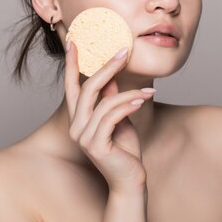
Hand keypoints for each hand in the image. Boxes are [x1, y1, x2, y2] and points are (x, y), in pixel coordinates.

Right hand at [64, 40, 154, 192]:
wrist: (130, 180)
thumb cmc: (125, 150)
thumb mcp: (119, 118)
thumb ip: (112, 98)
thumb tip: (111, 76)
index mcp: (78, 118)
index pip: (71, 86)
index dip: (71, 64)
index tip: (72, 42)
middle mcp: (76, 127)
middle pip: (87, 89)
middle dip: (107, 68)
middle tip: (123, 52)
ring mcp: (84, 137)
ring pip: (104, 102)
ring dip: (130, 93)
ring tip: (149, 92)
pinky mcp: (96, 145)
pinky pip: (112, 116)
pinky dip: (129, 106)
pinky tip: (142, 101)